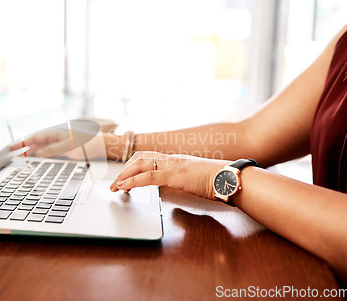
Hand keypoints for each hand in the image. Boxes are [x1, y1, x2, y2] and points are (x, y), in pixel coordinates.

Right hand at [9, 121, 106, 159]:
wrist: (100, 146)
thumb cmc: (85, 143)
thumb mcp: (67, 146)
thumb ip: (51, 150)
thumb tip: (38, 153)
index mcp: (54, 133)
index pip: (34, 138)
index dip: (21, 143)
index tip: (11, 148)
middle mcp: (54, 139)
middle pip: (36, 145)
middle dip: (24, 150)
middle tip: (12, 157)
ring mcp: (58, 145)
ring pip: (41, 151)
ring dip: (32, 156)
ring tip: (21, 162)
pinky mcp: (63, 152)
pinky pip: (48, 155)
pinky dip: (41, 159)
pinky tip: (37, 164)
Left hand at [110, 151, 229, 200]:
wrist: (232, 178)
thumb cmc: (219, 181)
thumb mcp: (196, 181)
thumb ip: (183, 182)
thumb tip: (179, 188)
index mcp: (176, 160)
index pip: (148, 157)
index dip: (133, 164)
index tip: (123, 174)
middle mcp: (172, 159)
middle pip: (140, 158)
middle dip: (124, 170)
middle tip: (115, 183)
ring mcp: (173, 165)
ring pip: (141, 164)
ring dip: (124, 175)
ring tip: (115, 186)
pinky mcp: (175, 175)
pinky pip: (149, 177)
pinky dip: (133, 181)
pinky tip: (125, 187)